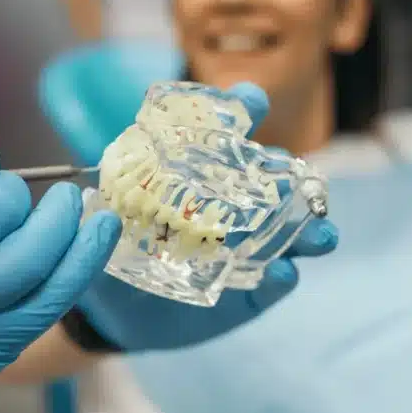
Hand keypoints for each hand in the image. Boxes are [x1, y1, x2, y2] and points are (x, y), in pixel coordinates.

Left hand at [73, 81, 338, 350]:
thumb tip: (89, 199)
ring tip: (322, 234)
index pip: (224, 134)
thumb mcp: (102, 222)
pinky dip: (281, 278)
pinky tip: (285, 272)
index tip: (250, 100)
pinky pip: (270, 285)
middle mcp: (230, 208)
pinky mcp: (246, 295)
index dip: (241, 111)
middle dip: (290, 177)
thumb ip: (104, 210)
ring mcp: (243, 251)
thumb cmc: (111, 251)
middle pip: (270, 182)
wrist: (111, 312)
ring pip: (288, 235)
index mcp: (198, 176)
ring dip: (309, 231)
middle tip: (296, 178)